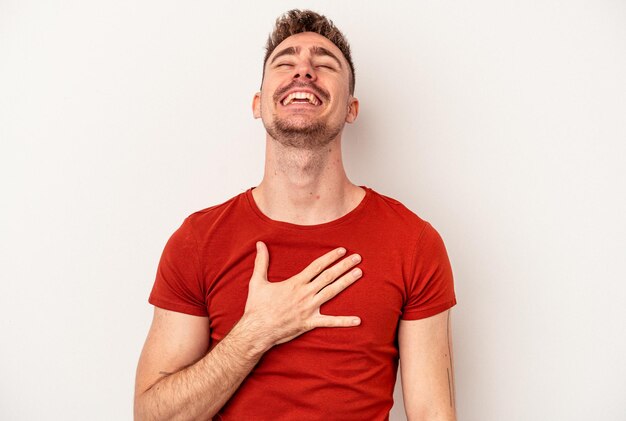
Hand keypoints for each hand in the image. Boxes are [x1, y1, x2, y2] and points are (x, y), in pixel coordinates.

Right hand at [242, 241, 362, 346]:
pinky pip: (330, 322)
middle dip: (344, 266)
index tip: (342, 250)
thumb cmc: (257, 307)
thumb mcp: (257, 281)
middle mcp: (305, 293)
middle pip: (328, 276)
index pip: (317, 266)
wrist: (256, 330)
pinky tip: (358, 320)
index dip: (330, 257)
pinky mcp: (309, 322)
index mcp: (295, 283)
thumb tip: (259, 244)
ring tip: (359, 273)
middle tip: (358, 258)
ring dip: (347, 282)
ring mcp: (309, 308)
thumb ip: (261, 262)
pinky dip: (344, 321)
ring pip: (332, 292)